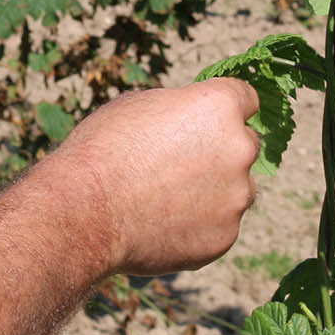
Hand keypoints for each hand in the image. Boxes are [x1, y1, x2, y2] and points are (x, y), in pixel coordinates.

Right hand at [44, 78, 262, 276]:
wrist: (87, 210)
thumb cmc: (104, 149)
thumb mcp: (139, 106)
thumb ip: (180, 112)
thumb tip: (192, 123)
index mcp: (218, 107)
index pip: (246, 98)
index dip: (225, 108)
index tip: (211, 118)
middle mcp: (239, 149)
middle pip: (244, 145)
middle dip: (220, 151)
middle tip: (179, 162)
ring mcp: (236, 197)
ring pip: (235, 189)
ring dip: (212, 191)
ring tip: (163, 198)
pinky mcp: (225, 237)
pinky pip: (219, 225)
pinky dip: (198, 225)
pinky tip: (160, 224)